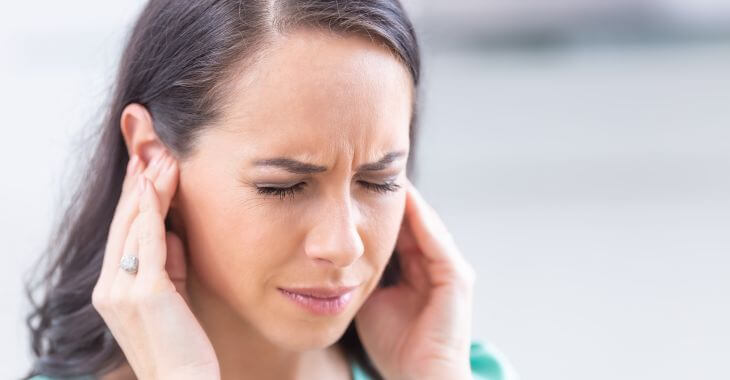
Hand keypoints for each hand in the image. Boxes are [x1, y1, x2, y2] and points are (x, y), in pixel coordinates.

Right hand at [91, 151, 219, 378]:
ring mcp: (123, 290)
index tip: (144, 167)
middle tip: (151, 149)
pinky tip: (156, 183)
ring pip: (134, 226)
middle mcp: (110, 287)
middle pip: (123, 223)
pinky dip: (151, 209)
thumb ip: (168, 263)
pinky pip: (148, 241)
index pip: (123, 233)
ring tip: (161, 156)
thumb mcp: (171, 294)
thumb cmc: (182, 343)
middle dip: (138, 183)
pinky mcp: (146, 292)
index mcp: (112, 289)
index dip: (133, 198)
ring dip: (148, 187)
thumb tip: (174, 230)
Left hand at [355, 178, 474, 379]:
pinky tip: (401, 195)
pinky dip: (418, 216)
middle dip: (387, 195)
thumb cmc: (392, 344)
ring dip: (404, 198)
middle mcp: (435, 263)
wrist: (416, 375)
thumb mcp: (370, 297)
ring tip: (383, 171)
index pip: (396, 228)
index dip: (375, 205)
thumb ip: (360, 270)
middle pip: (409, 220)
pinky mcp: (456, 276)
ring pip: (423, 222)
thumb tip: (334, 250)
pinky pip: (434, 239)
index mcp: (416, 269)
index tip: (352, 183)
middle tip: (365, 165)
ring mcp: (449, 268)